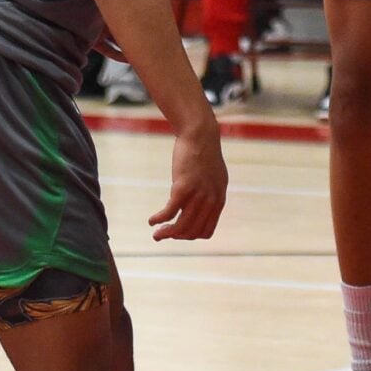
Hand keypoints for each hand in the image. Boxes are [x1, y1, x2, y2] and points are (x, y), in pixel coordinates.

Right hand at [150, 118, 226, 240]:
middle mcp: (210, 201)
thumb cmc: (204, 152)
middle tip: (163, 235)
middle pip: (192, 231)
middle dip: (176, 237)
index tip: (178, 233)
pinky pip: (170, 211)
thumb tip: (200, 206)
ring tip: (156, 235)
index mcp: (219, 200)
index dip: (191, 236)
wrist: (200, 133)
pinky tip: (151, 221)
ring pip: (181, 226)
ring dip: (166, 234)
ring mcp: (198, 195)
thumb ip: (210, 193)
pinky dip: (159, 219)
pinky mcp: (183, 187)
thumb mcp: (213, 176)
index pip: (206, 231)